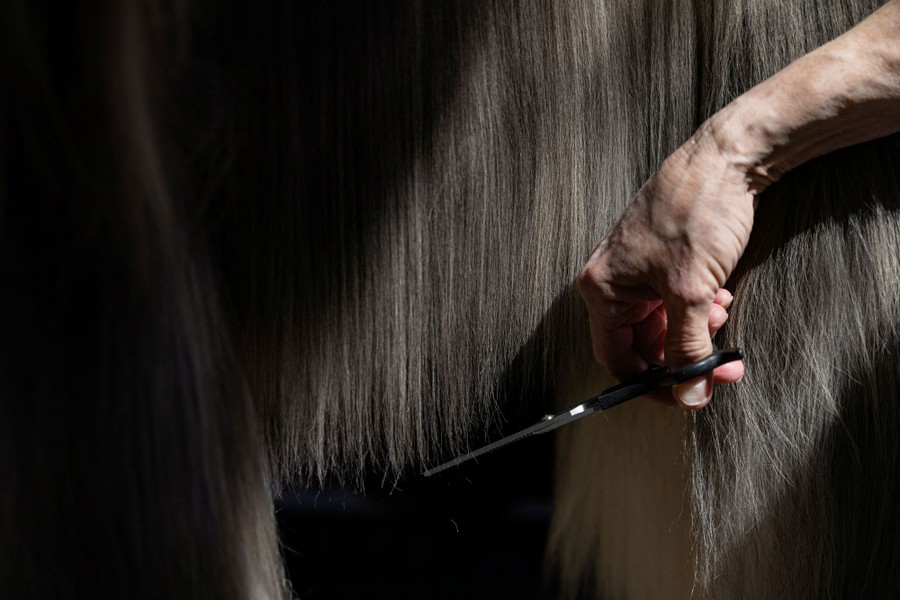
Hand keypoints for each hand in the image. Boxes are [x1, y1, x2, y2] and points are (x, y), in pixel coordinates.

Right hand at [578, 127, 752, 408]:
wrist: (726, 159)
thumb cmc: (696, 213)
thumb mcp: (692, 293)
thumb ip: (688, 349)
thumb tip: (689, 395)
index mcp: (602, 289)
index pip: (618, 360)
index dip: (653, 385)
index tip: (688, 395)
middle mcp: (612, 282)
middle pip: (643, 344)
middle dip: (684, 355)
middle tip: (721, 364)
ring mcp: (636, 272)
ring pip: (663, 324)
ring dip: (695, 331)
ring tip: (720, 313)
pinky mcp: (660, 262)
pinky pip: (674, 302)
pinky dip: (698, 309)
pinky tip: (719, 295)